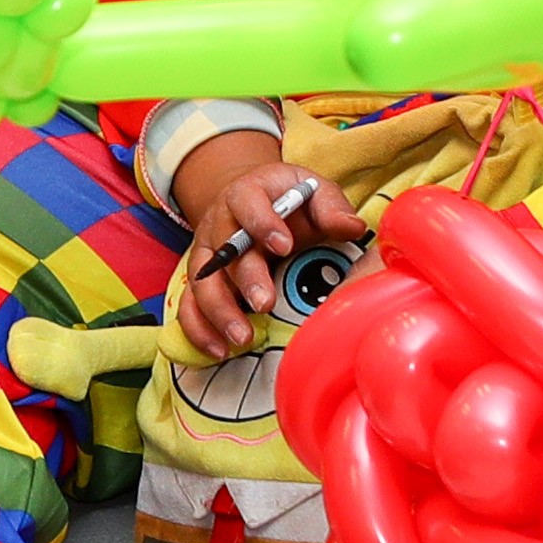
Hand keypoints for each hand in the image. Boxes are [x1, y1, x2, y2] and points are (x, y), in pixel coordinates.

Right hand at [165, 135, 363, 361]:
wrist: (249, 202)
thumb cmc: (287, 200)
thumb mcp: (310, 191)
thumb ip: (330, 207)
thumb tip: (353, 227)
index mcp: (247, 193)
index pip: (247, 202)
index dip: (262, 223)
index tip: (283, 246)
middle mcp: (220, 224)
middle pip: (226, 251)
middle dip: (245, 279)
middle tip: (263, 303)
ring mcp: (207, 254)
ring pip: (202, 283)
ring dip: (219, 312)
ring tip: (242, 338)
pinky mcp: (200, 281)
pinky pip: (189, 306)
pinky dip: (199, 330)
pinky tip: (219, 351)